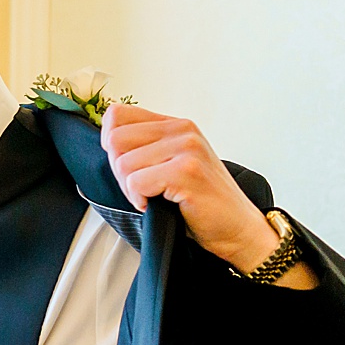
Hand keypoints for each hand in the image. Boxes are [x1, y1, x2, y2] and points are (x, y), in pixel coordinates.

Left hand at [99, 104, 316, 288]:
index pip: (118, 115)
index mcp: (176, 125)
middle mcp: (182, 130)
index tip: (125, 166)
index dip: (110, 143)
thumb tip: (106, 143)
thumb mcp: (174, 163)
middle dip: (118, 170)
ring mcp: (186, 148)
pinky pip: (136, 182)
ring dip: (129, 188)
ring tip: (151, 197)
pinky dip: (138, 199)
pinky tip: (155, 204)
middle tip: (139, 189)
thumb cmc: (202, 202)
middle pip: (115, 139)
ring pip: (123, 163)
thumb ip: (148, 147)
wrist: (238, 228)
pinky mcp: (186, 171)